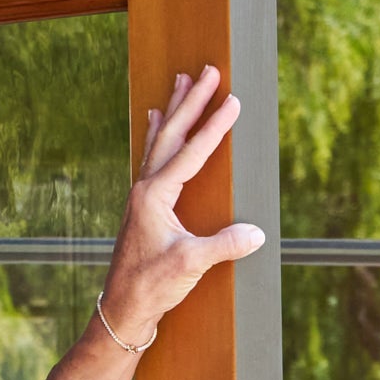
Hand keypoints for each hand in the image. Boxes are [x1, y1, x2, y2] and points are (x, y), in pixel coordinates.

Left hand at [97, 64, 265, 346]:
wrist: (122, 310)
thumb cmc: (151, 287)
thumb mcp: (191, 265)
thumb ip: (224, 246)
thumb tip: (257, 233)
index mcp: (155, 196)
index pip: (192, 152)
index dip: (215, 125)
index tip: (234, 99)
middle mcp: (145, 189)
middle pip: (171, 134)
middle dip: (191, 101)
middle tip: (208, 69)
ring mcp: (141, 196)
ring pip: (160, 141)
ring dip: (173, 110)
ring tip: (181, 80)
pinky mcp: (143, 206)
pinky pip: (152, 156)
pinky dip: (158, 134)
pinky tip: (156, 120)